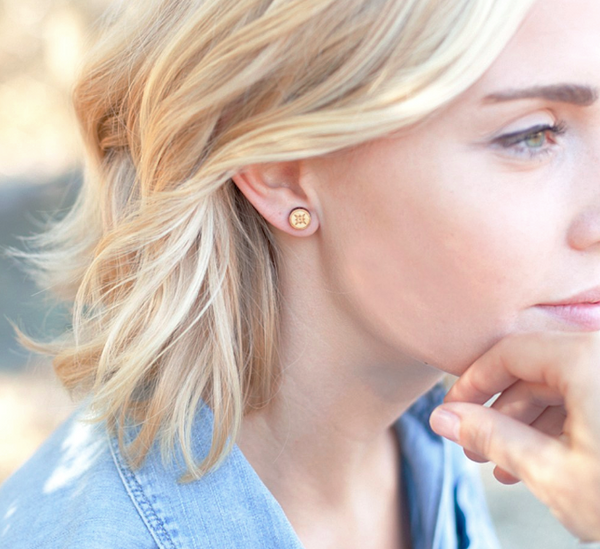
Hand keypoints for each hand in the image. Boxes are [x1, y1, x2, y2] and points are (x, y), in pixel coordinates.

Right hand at [429, 331, 599, 541]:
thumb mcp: (553, 472)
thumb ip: (489, 435)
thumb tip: (443, 418)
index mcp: (586, 358)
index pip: (507, 353)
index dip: (471, 383)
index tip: (450, 411)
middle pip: (535, 370)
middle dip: (500, 412)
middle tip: (472, 446)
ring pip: (562, 386)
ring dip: (528, 424)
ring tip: (504, 465)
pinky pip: (590, 398)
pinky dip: (563, 427)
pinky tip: (544, 462)